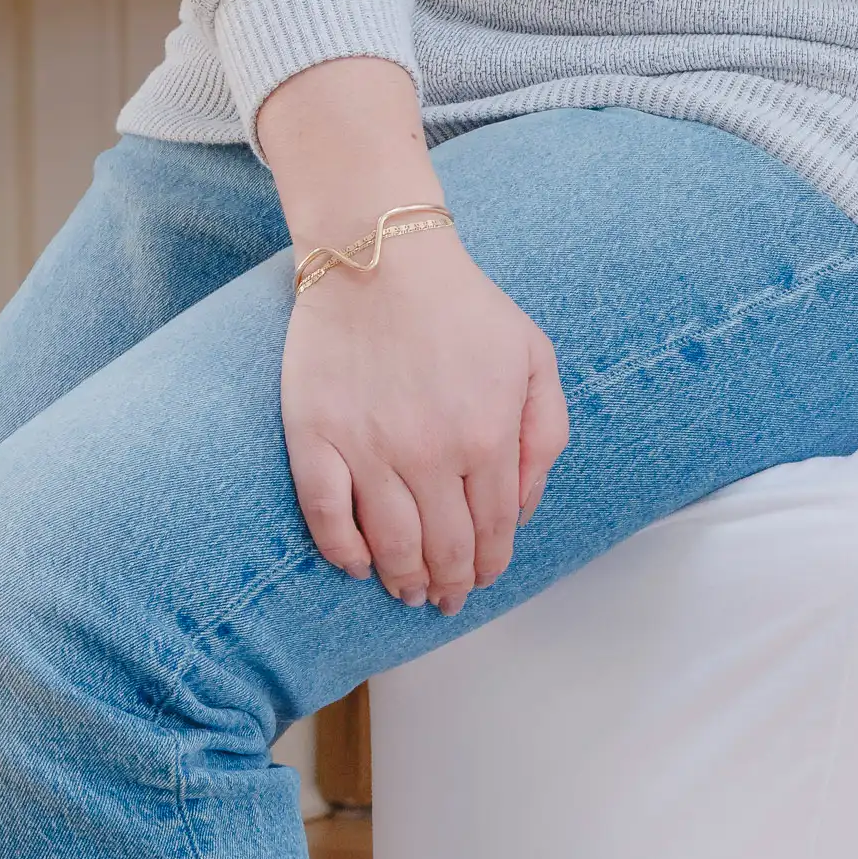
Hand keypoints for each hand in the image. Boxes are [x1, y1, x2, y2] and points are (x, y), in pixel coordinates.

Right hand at [280, 224, 567, 608]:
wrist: (381, 258)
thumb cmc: (464, 306)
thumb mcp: (534, 358)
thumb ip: (542, 434)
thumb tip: (524, 506)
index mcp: (487, 437)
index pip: (492, 528)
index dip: (488, 564)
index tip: (482, 579)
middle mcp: (429, 454)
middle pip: (443, 547)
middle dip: (450, 584)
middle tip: (446, 600)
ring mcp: (368, 449)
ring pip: (389, 543)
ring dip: (403, 578)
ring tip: (407, 592)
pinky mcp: (315, 438)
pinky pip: (326, 516)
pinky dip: (343, 551)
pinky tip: (358, 565)